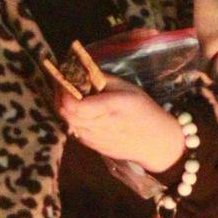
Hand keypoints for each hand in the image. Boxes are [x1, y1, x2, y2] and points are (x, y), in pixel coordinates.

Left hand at [60, 77, 185, 172]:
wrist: (157, 142)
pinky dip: (73, 120)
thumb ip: (102, 79)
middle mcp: (101, 126)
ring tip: (71, 96)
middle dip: (60, 98)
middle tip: (63, 85)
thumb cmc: (144, 110)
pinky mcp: (94, 147)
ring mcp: (96, 140)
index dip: (64, 93)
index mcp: (111, 108)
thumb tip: (80, 69)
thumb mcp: (127, 88)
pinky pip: (76, 132)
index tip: (64, 80)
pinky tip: (81, 112)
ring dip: (65, 109)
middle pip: (66, 115)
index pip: (75, 106)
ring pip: (68, 123)